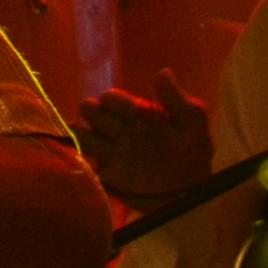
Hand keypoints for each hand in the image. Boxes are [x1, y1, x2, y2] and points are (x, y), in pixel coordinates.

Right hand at [76, 70, 213, 203]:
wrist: (189, 196)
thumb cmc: (192, 157)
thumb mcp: (192, 125)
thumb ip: (177, 99)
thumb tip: (163, 72)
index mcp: (137, 114)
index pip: (111, 97)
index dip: (115, 101)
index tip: (133, 113)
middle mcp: (119, 129)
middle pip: (90, 111)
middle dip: (95, 114)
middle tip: (113, 129)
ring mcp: (110, 152)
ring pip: (80, 134)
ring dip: (81, 134)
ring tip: (100, 145)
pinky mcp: (105, 174)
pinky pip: (80, 161)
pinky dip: (75, 156)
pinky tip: (81, 156)